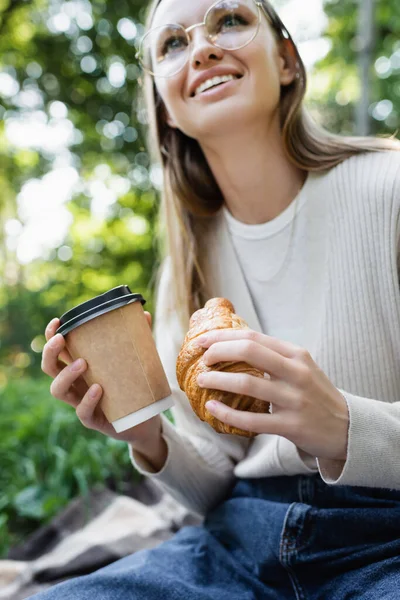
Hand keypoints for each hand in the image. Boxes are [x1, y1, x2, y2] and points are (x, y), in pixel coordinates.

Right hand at [41, 312, 162, 445]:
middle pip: (49, 367)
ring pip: (58, 390)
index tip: (57, 322)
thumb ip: (138, 340)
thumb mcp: (136, 361)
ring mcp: (81, 402)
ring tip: (83, 363)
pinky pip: (82, 412)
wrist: (145, 420)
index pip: (58, 350)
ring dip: (66, 374)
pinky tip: (97, 389)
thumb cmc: (134, 386)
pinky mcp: (93, 420)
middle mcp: (76, 383)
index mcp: (81, 366)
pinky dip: (87, 400)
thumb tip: (143, 314)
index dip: (52, 336)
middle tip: (61, 339)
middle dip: (50, 351)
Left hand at [195, 329, 348, 460]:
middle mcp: (296, 373)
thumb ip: (273, 356)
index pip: (253, 337)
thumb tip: (232, 344)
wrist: (346, 428)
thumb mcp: (301, 367)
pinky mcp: (291, 426)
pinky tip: (212, 408)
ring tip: (201, 381)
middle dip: (218, 352)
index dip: (223, 337)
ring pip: (246, 384)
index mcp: (296, 354)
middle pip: (249, 352)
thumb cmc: (315, 394)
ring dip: (217, 381)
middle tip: (202, 360)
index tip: (202, 341)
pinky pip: (251, 420)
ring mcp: (294, 399)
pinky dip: (227, 413)